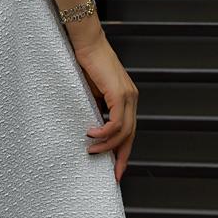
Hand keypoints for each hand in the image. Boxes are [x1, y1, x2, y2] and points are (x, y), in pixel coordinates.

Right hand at [70, 31, 137, 180]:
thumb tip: (91, 128)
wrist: (87, 43)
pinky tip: (91, 133)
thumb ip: (96, 109)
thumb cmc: (86, 64)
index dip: (124, 151)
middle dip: (122, 157)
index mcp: (126, 99)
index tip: (117, 169)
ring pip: (124, 131)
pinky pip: (116, 122)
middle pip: (131, 136)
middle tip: (113, 174)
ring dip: (107, 145)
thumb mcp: (91, 92)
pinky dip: (104, 132)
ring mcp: (127, 96)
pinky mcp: (119, 94)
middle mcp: (131, 99)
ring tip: (91, 149)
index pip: (129, 131)